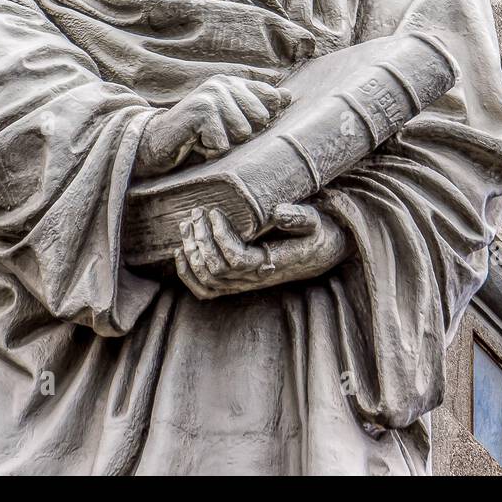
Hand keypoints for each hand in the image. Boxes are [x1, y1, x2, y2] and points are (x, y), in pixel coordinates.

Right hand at [131, 75, 289, 179]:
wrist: (155, 143)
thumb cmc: (197, 136)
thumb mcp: (232, 122)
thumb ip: (259, 107)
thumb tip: (288, 96)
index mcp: (235, 83)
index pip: (272, 100)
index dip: (260, 121)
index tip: (234, 125)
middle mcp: (224, 82)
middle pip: (260, 119)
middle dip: (240, 136)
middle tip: (215, 134)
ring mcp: (212, 93)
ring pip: (242, 132)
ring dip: (223, 144)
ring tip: (204, 138)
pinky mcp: (200, 108)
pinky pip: (223, 142)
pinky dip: (209, 150)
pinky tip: (194, 142)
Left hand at [174, 203, 346, 298]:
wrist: (321, 253)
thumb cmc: (317, 234)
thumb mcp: (317, 221)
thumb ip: (299, 217)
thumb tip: (277, 212)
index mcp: (273, 263)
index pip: (237, 259)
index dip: (221, 237)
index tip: (215, 212)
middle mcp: (256, 279)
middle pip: (217, 269)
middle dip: (201, 240)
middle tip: (197, 212)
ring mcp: (244, 284)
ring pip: (208, 280)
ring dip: (192, 253)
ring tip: (187, 225)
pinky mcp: (237, 284)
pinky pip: (207, 290)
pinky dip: (188, 275)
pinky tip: (180, 252)